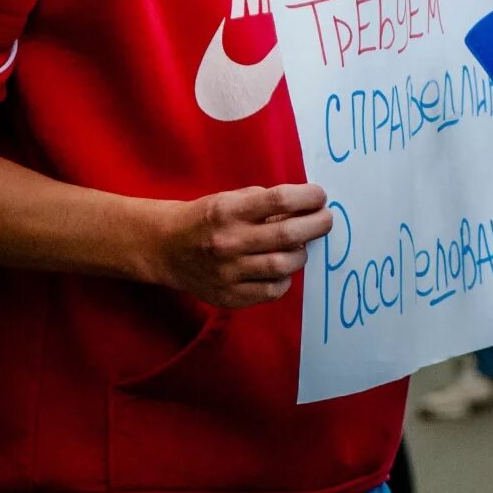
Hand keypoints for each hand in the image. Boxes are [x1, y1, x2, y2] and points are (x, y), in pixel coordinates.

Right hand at [150, 183, 334, 307]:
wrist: (166, 248)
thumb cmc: (207, 219)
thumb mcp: (230, 199)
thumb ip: (264, 204)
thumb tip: (306, 208)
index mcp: (228, 211)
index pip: (279, 200)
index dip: (307, 197)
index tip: (320, 196)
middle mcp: (228, 242)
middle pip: (287, 235)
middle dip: (316, 225)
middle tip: (326, 219)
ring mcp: (228, 272)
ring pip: (283, 266)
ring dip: (302, 254)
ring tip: (302, 245)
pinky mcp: (229, 296)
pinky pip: (272, 291)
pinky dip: (285, 279)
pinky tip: (282, 269)